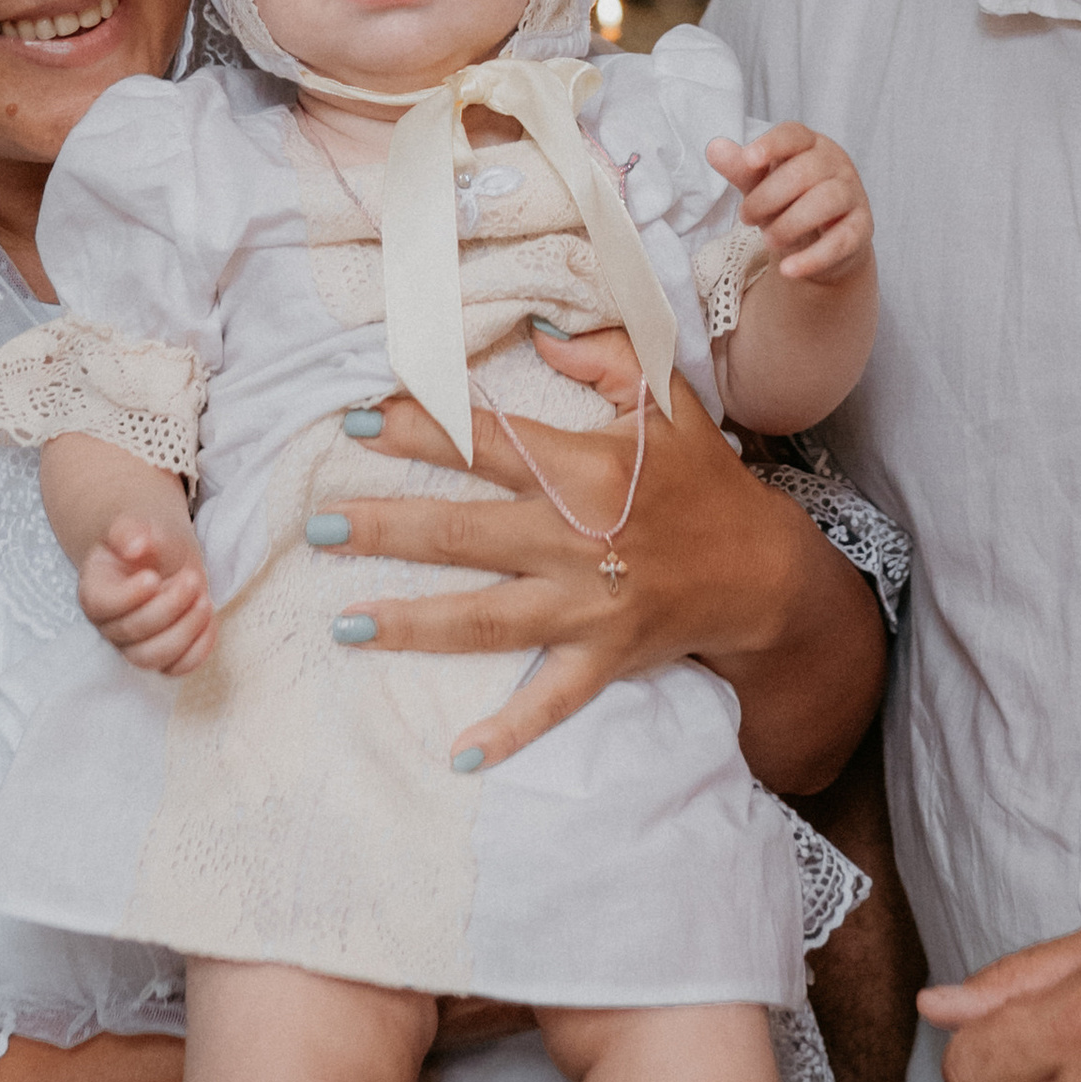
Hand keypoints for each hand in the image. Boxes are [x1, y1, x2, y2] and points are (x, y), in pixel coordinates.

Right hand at [78, 515, 216, 675]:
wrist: (161, 559)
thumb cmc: (146, 543)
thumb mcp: (136, 527)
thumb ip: (129, 531)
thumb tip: (136, 545)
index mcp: (95, 591)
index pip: (102, 606)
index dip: (129, 596)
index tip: (153, 576)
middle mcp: (110, 625)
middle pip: (132, 633)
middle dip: (168, 607)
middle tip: (191, 579)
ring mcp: (134, 646)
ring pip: (153, 658)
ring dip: (185, 631)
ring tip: (204, 601)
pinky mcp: (162, 656)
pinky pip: (176, 668)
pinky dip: (198, 650)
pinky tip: (209, 619)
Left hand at [325, 329, 819, 773]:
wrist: (765, 571)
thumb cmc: (706, 482)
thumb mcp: (669, 400)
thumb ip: (607, 354)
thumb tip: (538, 326)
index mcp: (588, 471)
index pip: (487, 444)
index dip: (422, 429)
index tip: (359, 422)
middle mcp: (579, 540)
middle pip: (463, 534)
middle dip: (385, 529)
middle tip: (316, 527)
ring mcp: (589, 606)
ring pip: (486, 617)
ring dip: (412, 623)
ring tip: (343, 624)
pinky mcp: (603, 658)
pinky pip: (551, 702)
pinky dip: (510, 732)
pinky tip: (458, 755)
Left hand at [707, 122, 873, 286]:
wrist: (820, 242)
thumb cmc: (789, 202)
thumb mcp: (760, 185)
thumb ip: (741, 169)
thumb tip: (715, 148)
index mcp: (810, 145)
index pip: (794, 135)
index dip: (772, 144)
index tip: (750, 159)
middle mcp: (836, 164)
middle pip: (805, 172)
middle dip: (768, 197)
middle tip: (746, 218)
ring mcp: (853, 195)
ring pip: (826, 201)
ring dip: (790, 224)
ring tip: (767, 240)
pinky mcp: (861, 229)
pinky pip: (841, 241)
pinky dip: (812, 258)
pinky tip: (787, 270)